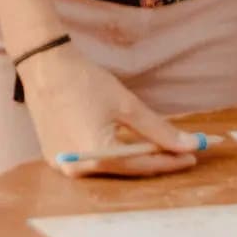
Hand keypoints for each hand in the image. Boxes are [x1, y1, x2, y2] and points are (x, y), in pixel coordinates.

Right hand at [20, 43, 212, 177]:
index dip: (171, 161)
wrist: (43, 66)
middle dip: (154, 160)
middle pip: (126, 170)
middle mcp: (78, 169)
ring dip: (133, 159)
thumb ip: (160, 130)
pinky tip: (125, 145)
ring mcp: (64, 167)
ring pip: (110, 169)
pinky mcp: (55, 159)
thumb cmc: (84, 81)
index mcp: (97, 155)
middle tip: (178, 152)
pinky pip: (92, 163)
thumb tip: (190, 145)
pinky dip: (111, 156)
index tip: (192, 156)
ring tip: (156, 148)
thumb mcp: (126, 105)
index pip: (143, 165)